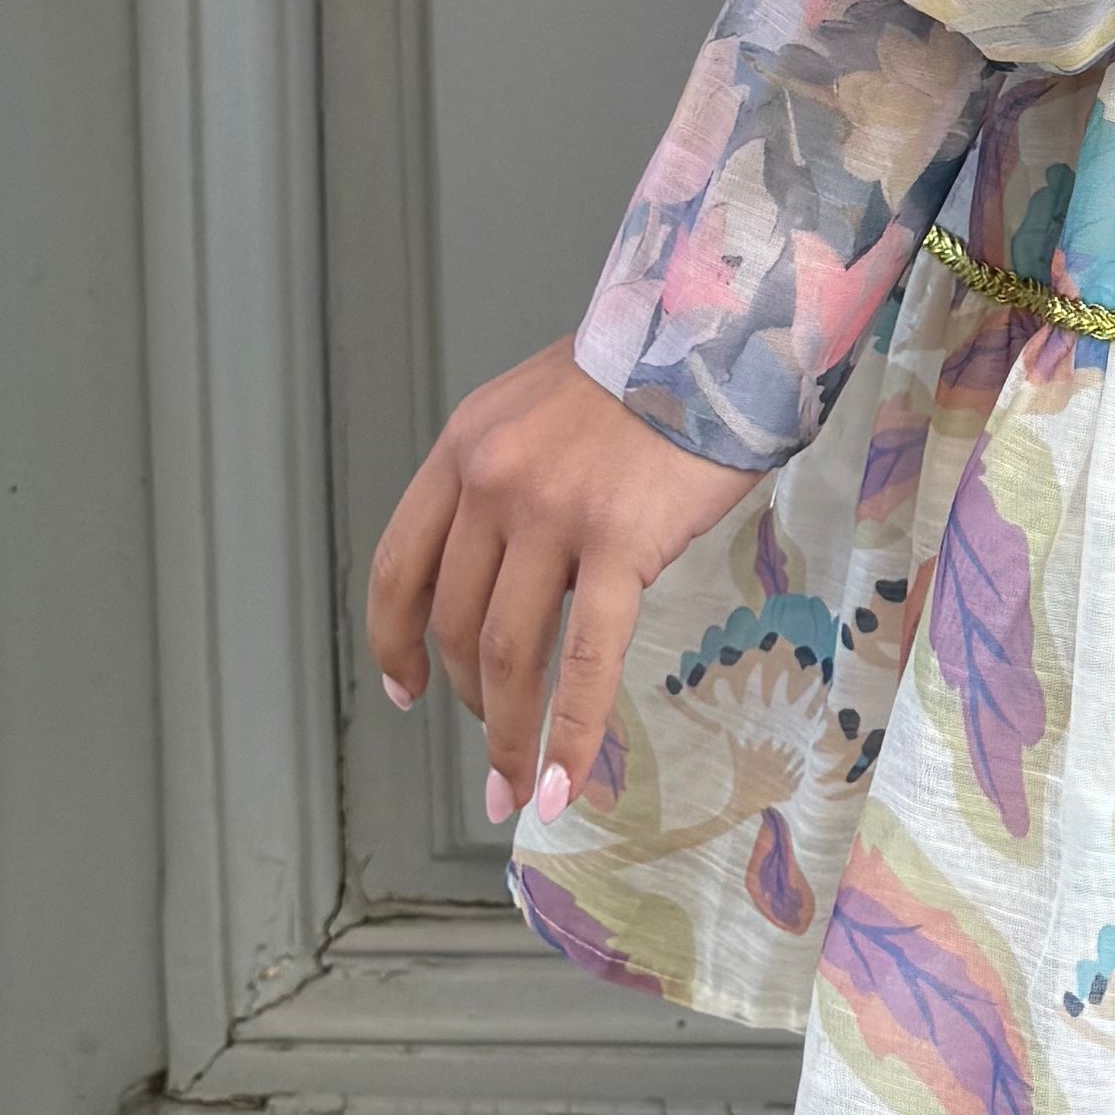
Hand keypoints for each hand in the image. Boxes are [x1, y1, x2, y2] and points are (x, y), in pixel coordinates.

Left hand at [365, 340, 757, 836]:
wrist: (720, 324)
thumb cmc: (647, 366)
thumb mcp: (541, 405)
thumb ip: (511, 478)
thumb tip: (515, 572)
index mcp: (465, 447)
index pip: (398, 563)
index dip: (395, 638)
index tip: (404, 687)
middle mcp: (493, 480)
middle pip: (456, 622)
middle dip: (465, 705)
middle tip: (492, 758)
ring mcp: (552, 511)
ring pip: (508, 654)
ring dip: (508, 737)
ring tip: (518, 790)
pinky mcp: (619, 541)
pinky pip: (587, 659)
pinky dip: (571, 735)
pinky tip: (567, 785)